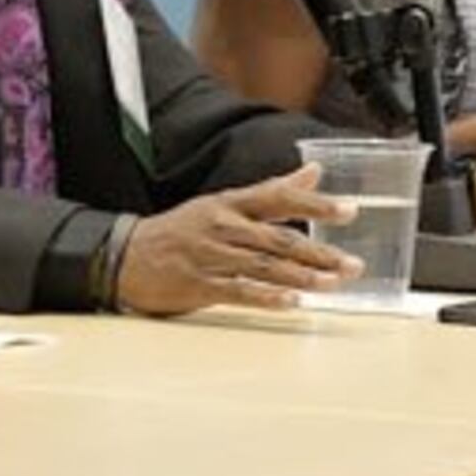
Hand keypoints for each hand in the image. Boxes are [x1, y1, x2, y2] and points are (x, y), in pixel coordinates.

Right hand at [110, 163, 358, 316]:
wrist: (124, 256)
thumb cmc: (179, 231)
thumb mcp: (223, 203)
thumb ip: (272, 191)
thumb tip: (315, 172)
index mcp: (230, 203)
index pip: (279, 198)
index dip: (315, 204)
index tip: (349, 211)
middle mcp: (223, 226)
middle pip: (279, 239)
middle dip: (319, 252)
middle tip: (352, 264)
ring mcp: (211, 256)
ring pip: (264, 267)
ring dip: (302, 277)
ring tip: (332, 284)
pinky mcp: (199, 285)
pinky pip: (240, 292)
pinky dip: (268, 297)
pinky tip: (292, 303)